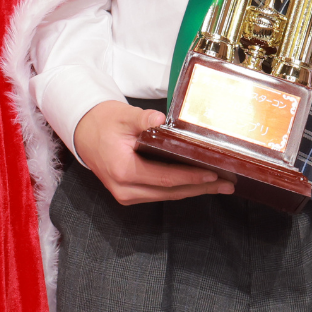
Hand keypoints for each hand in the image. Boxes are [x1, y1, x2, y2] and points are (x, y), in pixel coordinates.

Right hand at [72, 100, 233, 204]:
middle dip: (200, 188)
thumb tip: (161, 120)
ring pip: (167, 195)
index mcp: (123, 170)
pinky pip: (159, 193)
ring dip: (193, 190)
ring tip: (220, 185)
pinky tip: (198, 183)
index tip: (213, 174)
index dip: (191, 177)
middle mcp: (125, 189)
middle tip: (227, 185)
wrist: (84, 131)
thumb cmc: (103, 122)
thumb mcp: (122, 116)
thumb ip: (142, 120)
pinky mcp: (130, 193)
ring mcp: (126, 194)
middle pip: (170, 192)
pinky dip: (179, 188)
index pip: (165, 178)